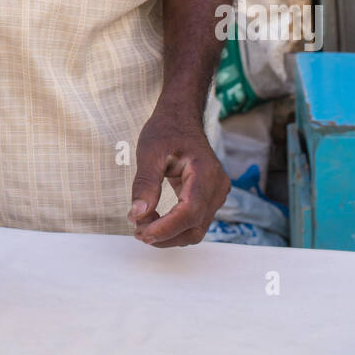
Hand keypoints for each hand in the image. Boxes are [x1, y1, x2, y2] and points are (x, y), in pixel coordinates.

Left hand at [127, 104, 229, 246]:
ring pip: (196, 229)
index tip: (142, 233)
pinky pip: (195, 221)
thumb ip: (145, 183)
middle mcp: (217, 186)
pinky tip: (155, 220)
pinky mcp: (210, 198)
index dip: (167, 228)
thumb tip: (137, 215)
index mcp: (205, 172)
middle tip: (137, 231)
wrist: (181, 118)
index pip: (190, 211)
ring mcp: (217, 194)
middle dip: (165, 235)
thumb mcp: (149, 151)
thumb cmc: (167, 130)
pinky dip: (175, 227)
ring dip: (169, 235)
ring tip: (143, 226)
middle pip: (194, 226)